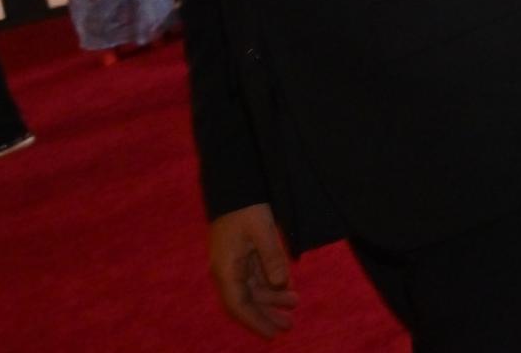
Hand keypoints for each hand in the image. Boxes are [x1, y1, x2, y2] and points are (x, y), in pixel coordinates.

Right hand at [206, 204, 295, 337]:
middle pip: (246, 302)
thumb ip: (272, 257)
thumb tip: (281, 284)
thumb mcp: (262, 230)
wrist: (235, 185)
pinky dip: (271, 283)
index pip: (239, 305)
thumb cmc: (246, 206)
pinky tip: (287, 285)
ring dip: (272, 298)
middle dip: (267, 315)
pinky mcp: (242, 254)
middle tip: (289, 325)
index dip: (255, 322)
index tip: (272, 335)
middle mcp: (227, 271)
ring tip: (295, 303)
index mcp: (226, 270)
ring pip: (253, 289)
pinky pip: (256, 276)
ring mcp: (234, 263)